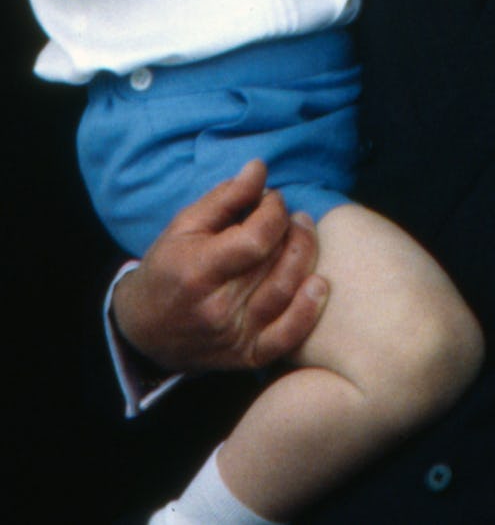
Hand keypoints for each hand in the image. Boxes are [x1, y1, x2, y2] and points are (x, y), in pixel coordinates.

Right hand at [112, 160, 327, 371]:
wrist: (145, 330)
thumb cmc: (167, 268)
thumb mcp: (185, 225)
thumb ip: (226, 196)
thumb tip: (260, 168)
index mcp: (199, 271)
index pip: (256, 239)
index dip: (274, 212)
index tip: (273, 198)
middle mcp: (218, 309)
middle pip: (274, 263)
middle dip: (289, 229)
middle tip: (290, 214)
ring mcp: (235, 336)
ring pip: (286, 292)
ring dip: (304, 255)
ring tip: (303, 232)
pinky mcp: (247, 356)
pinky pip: (287, 339)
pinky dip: (308, 312)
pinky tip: (319, 284)